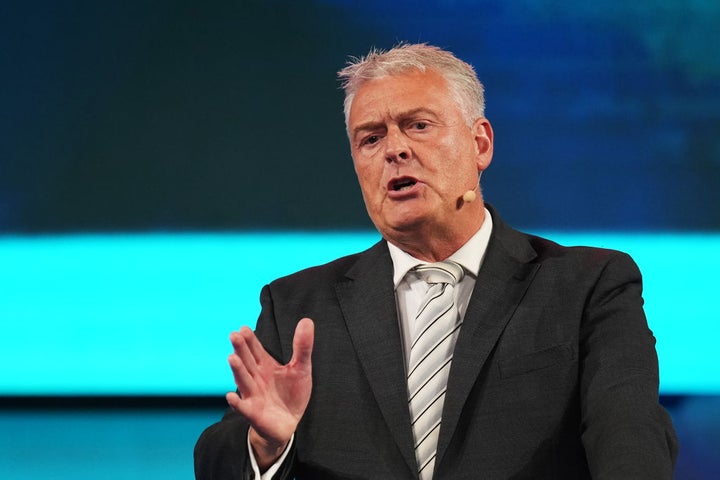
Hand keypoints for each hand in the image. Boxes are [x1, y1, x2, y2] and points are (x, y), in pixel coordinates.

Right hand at [226, 317, 313, 468]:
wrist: (289, 422)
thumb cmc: (292, 393)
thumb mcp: (302, 368)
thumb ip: (302, 347)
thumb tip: (306, 320)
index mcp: (266, 366)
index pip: (256, 350)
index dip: (250, 340)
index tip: (244, 328)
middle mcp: (256, 378)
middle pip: (247, 361)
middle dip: (241, 349)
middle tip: (234, 335)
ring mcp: (253, 395)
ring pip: (243, 381)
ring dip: (238, 370)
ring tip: (232, 358)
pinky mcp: (254, 413)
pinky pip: (243, 408)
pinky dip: (237, 403)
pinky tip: (231, 396)